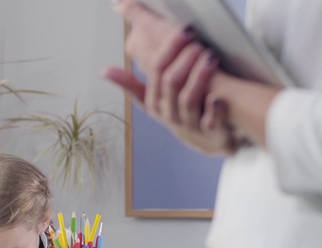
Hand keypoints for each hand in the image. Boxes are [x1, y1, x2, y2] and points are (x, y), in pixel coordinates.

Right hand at [103, 1, 236, 154]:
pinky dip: (215, 108)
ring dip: (199, 77)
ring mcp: (189, 124)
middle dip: (185, 60)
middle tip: (198, 42)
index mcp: (154, 103)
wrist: (205, 142)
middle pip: (171, 84)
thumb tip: (103, 71)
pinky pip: (210, 121)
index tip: (183, 32)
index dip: (170, 50)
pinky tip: (218, 95)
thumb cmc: (177, 114)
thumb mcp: (152, 100)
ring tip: (210, 57)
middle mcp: (168, 114)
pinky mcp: (210, 133)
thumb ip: (130, 85)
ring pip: (188, 100)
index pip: (156, 72)